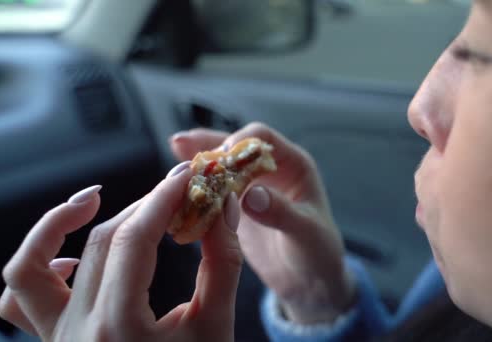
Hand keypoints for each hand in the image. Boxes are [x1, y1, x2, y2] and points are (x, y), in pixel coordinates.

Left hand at [0, 162, 241, 340]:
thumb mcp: (216, 328)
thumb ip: (222, 263)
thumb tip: (223, 207)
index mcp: (119, 329)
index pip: (133, 240)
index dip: (161, 198)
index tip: (185, 175)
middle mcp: (76, 334)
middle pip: (100, 243)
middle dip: (142, 207)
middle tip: (175, 192)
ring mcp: (56, 340)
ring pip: (27, 269)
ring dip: (55, 225)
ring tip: (93, 199)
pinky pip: (20, 301)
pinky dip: (38, 266)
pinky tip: (73, 257)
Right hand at [170, 123, 355, 323]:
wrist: (311, 281)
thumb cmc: (318, 253)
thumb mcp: (306, 233)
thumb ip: (281, 212)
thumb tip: (251, 195)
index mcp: (294, 165)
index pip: (263, 138)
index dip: (239, 142)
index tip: (220, 157)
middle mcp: (271, 170)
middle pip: (234, 147)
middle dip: (208, 148)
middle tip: (180, 148)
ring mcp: (252, 187)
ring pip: (220, 168)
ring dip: (197, 165)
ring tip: (172, 163)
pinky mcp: (237, 207)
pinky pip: (213, 193)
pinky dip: (197, 192)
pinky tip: (175, 192)